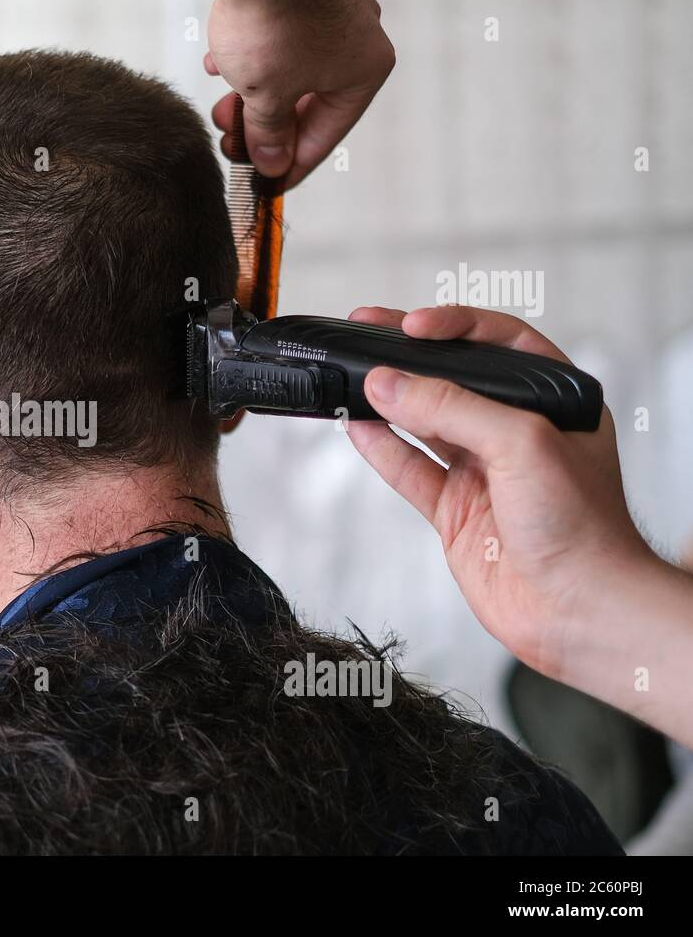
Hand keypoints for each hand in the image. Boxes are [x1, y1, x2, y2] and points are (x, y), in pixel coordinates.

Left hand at [206, 0, 394, 186]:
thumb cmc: (271, 21)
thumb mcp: (265, 95)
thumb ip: (269, 133)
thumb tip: (273, 163)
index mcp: (364, 71)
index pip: (327, 135)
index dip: (291, 165)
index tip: (266, 184)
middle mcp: (356, 40)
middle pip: (307, 104)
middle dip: (264, 128)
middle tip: (231, 144)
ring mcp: (330, 14)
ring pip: (289, 74)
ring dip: (253, 96)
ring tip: (221, 108)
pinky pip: (277, 43)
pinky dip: (250, 60)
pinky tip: (220, 65)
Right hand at [343, 305, 655, 681]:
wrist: (579, 611)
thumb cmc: (584, 529)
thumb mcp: (522, 445)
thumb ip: (450, 408)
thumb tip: (388, 383)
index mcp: (555, 402)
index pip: (501, 343)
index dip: (456, 326)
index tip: (412, 325)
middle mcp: (518, 433)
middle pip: (454, 380)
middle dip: (409, 358)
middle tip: (367, 332)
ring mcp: (484, 472)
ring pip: (424, 424)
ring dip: (388, 402)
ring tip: (351, 379)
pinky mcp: (456, 511)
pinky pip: (410, 470)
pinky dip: (381, 449)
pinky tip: (357, 427)